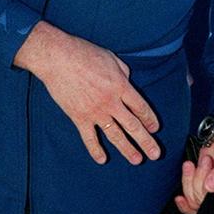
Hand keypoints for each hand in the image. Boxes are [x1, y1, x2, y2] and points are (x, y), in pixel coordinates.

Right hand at [13, 21, 159, 164]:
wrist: (57, 59)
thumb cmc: (84, 53)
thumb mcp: (111, 58)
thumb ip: (123, 72)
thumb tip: (127, 82)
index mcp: (121, 86)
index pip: (140, 107)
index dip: (150, 119)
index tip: (154, 128)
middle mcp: (111, 102)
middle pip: (132, 125)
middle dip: (146, 141)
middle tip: (155, 154)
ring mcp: (95, 112)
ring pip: (114, 135)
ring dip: (127, 149)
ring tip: (137, 160)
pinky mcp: (79, 117)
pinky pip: (89, 138)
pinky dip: (95, 150)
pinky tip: (102, 159)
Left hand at [174, 133, 213, 213]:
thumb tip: (210, 187)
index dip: (209, 198)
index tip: (206, 181)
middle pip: (203, 202)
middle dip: (200, 180)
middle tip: (207, 160)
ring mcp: (211, 192)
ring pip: (193, 199)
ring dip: (190, 179)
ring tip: (202, 161)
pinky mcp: (199, 186)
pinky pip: (189, 198)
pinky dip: (183, 194)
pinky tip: (179, 196)